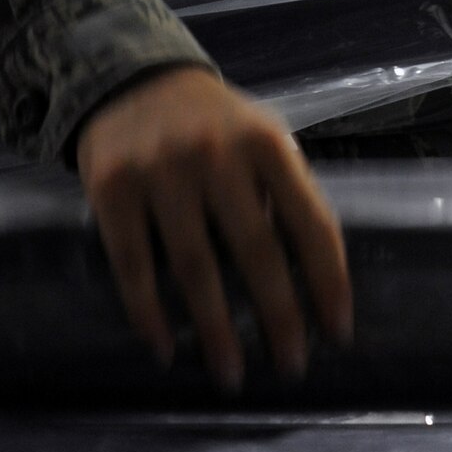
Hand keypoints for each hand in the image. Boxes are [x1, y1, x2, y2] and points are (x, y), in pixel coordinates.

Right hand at [76, 66, 351, 391]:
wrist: (132, 77)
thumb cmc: (212, 123)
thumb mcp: (259, 138)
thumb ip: (283, 193)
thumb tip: (311, 280)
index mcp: (266, 143)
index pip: (310, 222)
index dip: (329, 281)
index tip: (338, 332)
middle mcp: (216, 154)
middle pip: (257, 251)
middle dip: (279, 316)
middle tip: (291, 366)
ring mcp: (161, 170)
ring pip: (195, 268)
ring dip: (216, 330)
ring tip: (231, 374)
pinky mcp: (113, 188)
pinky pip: (134, 266)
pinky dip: (150, 314)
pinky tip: (166, 349)